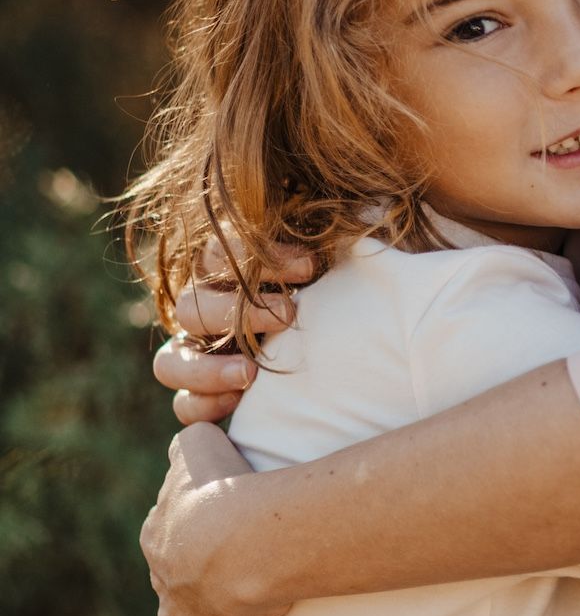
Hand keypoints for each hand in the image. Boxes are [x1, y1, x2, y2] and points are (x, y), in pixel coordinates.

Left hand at [141, 424, 284, 615]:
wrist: (240, 540)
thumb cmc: (226, 487)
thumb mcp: (199, 443)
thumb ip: (190, 445)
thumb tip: (194, 437)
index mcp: (159, 536)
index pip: (176, 537)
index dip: (207, 533)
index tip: (237, 529)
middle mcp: (161, 582)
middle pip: (179, 582)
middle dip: (204, 578)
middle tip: (249, 568)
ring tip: (253, 607)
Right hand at [152, 236, 314, 424]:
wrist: (330, 347)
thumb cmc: (327, 294)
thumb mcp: (327, 265)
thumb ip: (331, 245)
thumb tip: (373, 209)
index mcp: (221, 273)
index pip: (216, 253)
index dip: (257, 257)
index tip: (309, 266)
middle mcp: (201, 312)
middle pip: (190, 307)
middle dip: (238, 312)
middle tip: (288, 315)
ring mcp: (195, 356)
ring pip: (170, 363)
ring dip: (207, 369)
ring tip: (251, 373)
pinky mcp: (200, 396)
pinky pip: (184, 407)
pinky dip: (204, 406)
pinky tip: (239, 402)